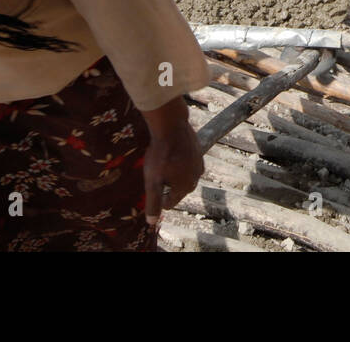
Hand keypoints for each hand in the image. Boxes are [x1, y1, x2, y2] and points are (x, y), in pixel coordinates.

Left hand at [140, 96, 203, 224]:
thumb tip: (152, 223)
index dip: (158, 198)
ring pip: (184, 175)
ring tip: (162, 166)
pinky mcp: (199, 151)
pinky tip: (171, 155)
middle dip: (167, 186)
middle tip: (155, 176)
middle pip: (179, 189)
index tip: (150, 187)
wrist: (171, 126)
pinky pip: (188, 163)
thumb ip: (153, 202)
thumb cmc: (160, 155)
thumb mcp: (152, 181)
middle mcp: (196, 177)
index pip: (171, 202)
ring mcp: (199, 163)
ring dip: (174, 174)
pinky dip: (180, 163)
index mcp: (186, 187)